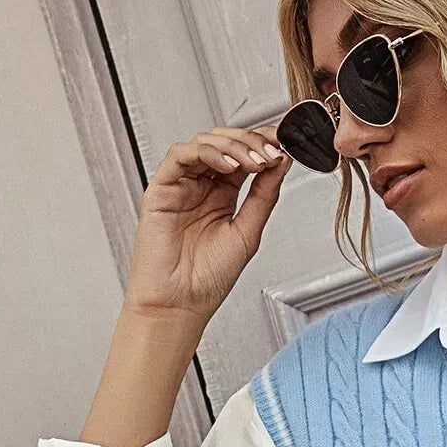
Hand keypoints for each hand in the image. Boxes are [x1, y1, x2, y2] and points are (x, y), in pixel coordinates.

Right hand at [124, 125, 293, 323]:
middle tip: (272, 152)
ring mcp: (181, 185)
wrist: (180, 304)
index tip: (286, 143)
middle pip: (225, 143)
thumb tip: (282, 162)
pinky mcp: (161, 188)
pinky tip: (228, 164)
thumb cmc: (208, 279)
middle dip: (252, 142)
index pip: (243, 156)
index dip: (263, 144)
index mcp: (222, 196)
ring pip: (205, 143)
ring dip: (234, 146)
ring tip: (255, 161)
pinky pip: (180, 155)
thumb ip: (265, 195)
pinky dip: (206, 152)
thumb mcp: (248, 231)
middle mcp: (201, 186)